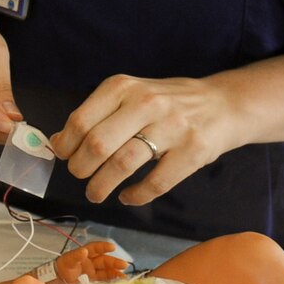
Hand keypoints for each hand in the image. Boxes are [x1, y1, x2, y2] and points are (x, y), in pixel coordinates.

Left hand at [49, 240, 129, 283]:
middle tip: (124, 265)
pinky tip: (118, 282)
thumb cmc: (61, 268)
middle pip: (104, 260)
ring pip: (106, 271)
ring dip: (115, 273)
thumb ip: (76, 256)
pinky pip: (103, 280)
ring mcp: (92, 272)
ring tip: (124, 276)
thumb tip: (85, 251)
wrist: (55, 282)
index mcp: (84, 254)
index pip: (96, 248)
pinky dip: (111, 281)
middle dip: (114, 262)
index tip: (113, 247)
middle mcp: (90, 262)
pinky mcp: (92, 282)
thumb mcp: (67, 261)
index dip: (104, 247)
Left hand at [50, 73, 241, 206]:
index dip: (66, 145)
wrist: (224, 103)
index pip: (81, 120)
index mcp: (124, 87)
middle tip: (80, 177)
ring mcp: (172, 127)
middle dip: (81, 168)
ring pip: (123, 164)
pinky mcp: (193, 151)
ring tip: (95, 194)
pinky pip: (156, 182)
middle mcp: (146, 103)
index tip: (64, 157)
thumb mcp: (132, 95)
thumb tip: (58, 140)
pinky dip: (136, 195)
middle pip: (98, 144)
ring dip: (101, 186)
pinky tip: (128, 197)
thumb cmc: (168, 102)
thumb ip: (98, 114)